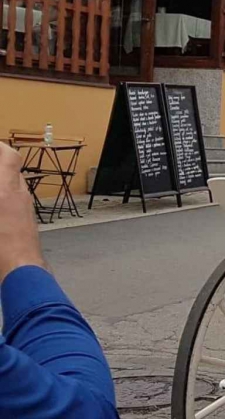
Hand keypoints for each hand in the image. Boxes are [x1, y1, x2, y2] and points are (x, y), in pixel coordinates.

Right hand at [0, 143, 44, 280]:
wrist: (20, 270)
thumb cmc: (0, 244)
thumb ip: (2, 189)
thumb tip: (3, 190)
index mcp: (5, 190)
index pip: (9, 158)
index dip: (0, 148)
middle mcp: (20, 196)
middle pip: (12, 172)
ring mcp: (26, 210)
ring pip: (15, 188)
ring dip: (3, 184)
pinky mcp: (28, 224)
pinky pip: (17, 204)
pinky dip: (6, 199)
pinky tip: (0, 207)